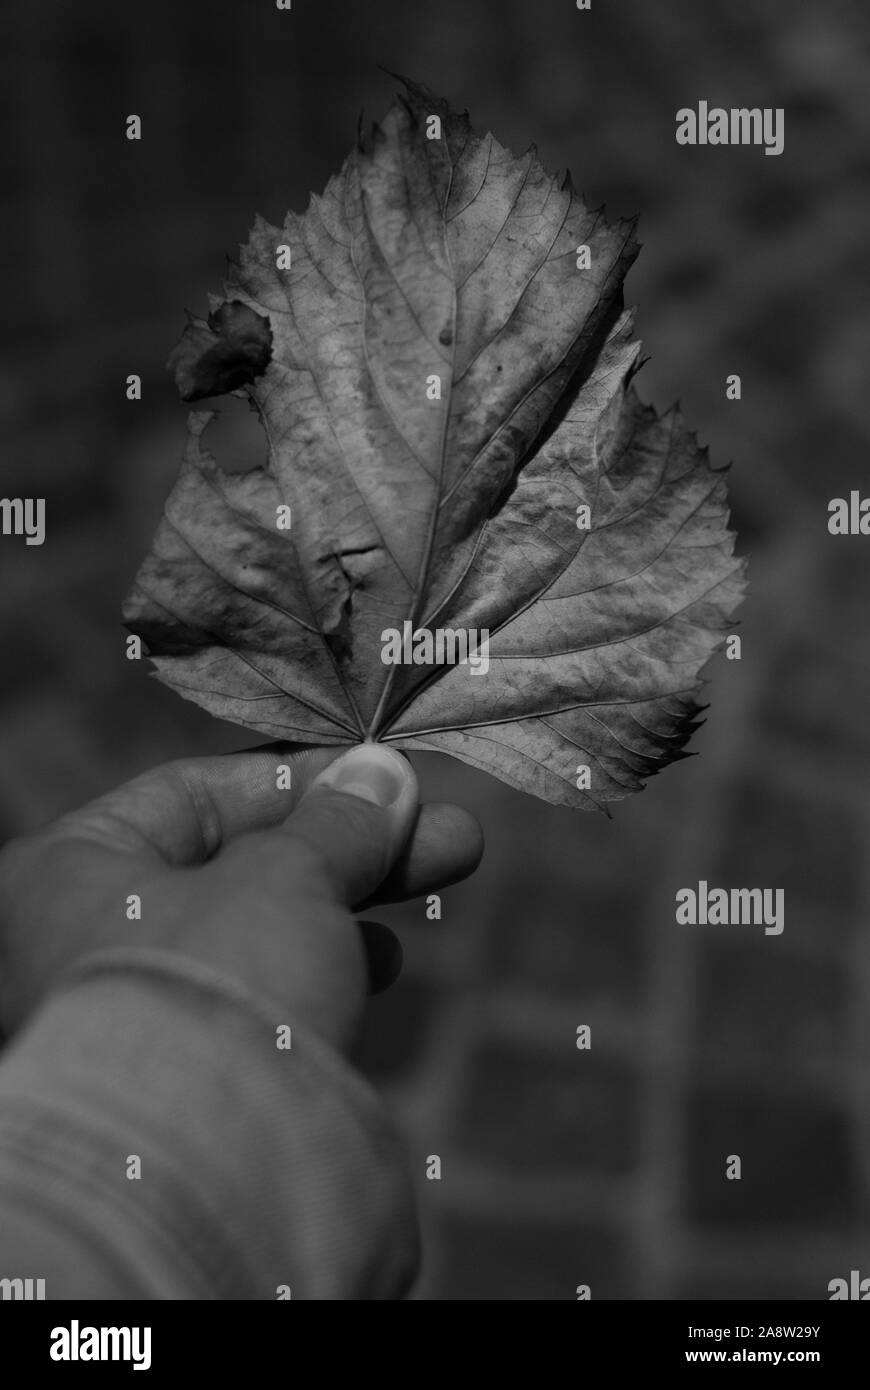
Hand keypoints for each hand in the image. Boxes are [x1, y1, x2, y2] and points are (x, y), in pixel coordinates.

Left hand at [0, 744, 482, 1049]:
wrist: (200, 1176)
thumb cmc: (220, 984)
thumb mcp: (288, 876)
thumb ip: (337, 822)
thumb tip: (384, 772)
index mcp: (67, 871)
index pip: (192, 795)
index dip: (300, 779)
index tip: (384, 778)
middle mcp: (79, 938)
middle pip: (238, 863)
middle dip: (353, 845)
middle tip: (449, 834)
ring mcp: (130, 1011)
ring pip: (258, 930)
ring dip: (351, 901)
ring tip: (433, 880)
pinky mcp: (181, 1075)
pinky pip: (258, 996)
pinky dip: (322, 969)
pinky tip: (384, 965)